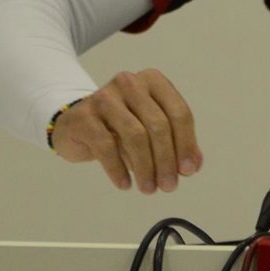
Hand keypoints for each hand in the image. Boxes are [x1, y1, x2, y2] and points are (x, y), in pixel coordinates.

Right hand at [51, 69, 202, 193]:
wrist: (75, 124)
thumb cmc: (120, 126)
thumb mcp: (150, 130)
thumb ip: (175, 144)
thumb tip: (194, 165)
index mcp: (154, 81)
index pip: (179, 113)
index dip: (186, 144)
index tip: (189, 171)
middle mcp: (130, 83)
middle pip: (158, 124)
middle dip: (166, 160)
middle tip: (169, 186)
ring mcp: (105, 97)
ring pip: (135, 135)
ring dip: (145, 168)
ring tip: (149, 189)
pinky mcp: (84, 117)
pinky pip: (106, 146)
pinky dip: (118, 169)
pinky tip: (125, 185)